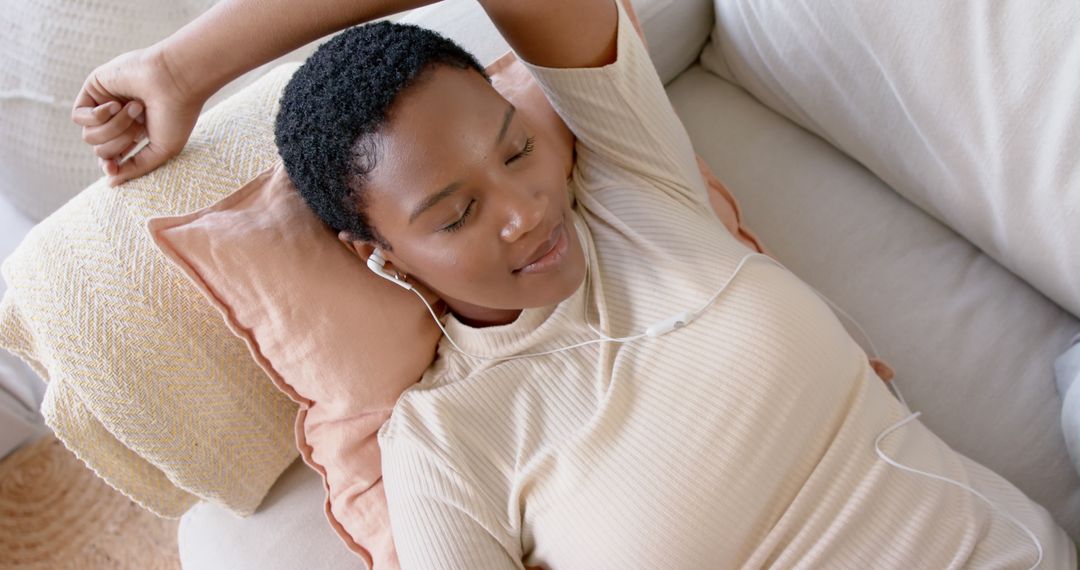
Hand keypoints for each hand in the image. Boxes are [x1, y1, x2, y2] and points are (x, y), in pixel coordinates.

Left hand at [72, 46, 205, 185]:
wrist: (176, 81)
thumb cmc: (176, 115)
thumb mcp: (160, 151)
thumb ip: (136, 168)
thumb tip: (110, 182)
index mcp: (135, 133)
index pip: (111, 157)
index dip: (110, 165)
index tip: (113, 168)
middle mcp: (118, 120)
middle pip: (100, 150)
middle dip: (118, 142)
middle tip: (140, 124)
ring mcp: (105, 104)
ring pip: (89, 136)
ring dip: (113, 128)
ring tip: (134, 109)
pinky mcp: (93, 89)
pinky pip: (79, 117)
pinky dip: (98, 116)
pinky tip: (116, 103)